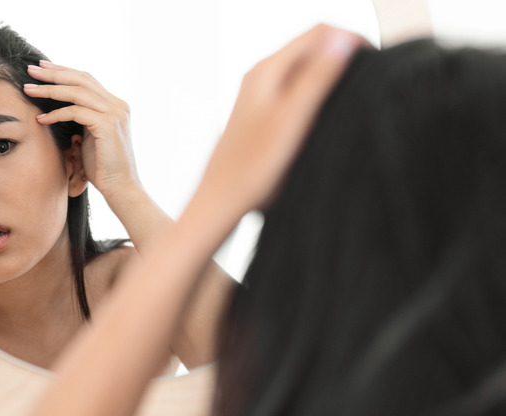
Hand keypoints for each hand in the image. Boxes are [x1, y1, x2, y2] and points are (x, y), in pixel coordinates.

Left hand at [23, 61, 138, 200]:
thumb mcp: (91, 137)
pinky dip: (56, 114)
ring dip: (50, 89)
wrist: (121, 188)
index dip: (63, 71)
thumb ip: (82, 119)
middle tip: (31, 69)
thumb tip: (61, 108)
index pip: (86, 80)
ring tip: (28, 89)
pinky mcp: (108, 125)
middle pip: (81, 79)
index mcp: (115, 105)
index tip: (42, 68)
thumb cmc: (103, 168)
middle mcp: (117, 105)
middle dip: (54, 73)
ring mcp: (115, 114)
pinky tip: (41, 119)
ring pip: (76, 92)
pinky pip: (76, 112)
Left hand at [192, 24, 366, 218]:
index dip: (352, 40)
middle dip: (345, 56)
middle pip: (314, 48)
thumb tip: (343, 41)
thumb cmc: (251, 168)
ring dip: (334, 76)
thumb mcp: (291, 119)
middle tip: (371, 81)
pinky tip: (332, 116)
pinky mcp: (268, 114)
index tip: (375, 63)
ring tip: (355, 98)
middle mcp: (263, 76)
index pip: (319, 32)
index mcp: (267, 70)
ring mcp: (264, 94)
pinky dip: (321, 95)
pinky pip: (301, 91)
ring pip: (309, 70)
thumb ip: (316, 78)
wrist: (223, 200)